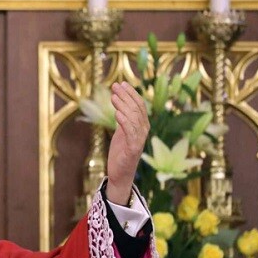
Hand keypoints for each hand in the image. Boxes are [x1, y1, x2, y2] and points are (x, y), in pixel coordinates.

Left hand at [106, 82, 148, 204]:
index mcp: (142, 125)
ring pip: (134, 118)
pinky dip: (124, 122)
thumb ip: (123, 120)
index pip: (139, 105)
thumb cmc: (120, 153)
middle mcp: (144, 130)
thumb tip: (120, 104)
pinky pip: (130, 132)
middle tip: (115, 86)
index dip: (131, 93)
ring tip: (113, 96)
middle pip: (137, 109)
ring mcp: (140, 139)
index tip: (121, 83)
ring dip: (123, 106)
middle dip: (126, 96)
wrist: (120, 174)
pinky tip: (117, 113)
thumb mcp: (121, 132)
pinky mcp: (134, 149)